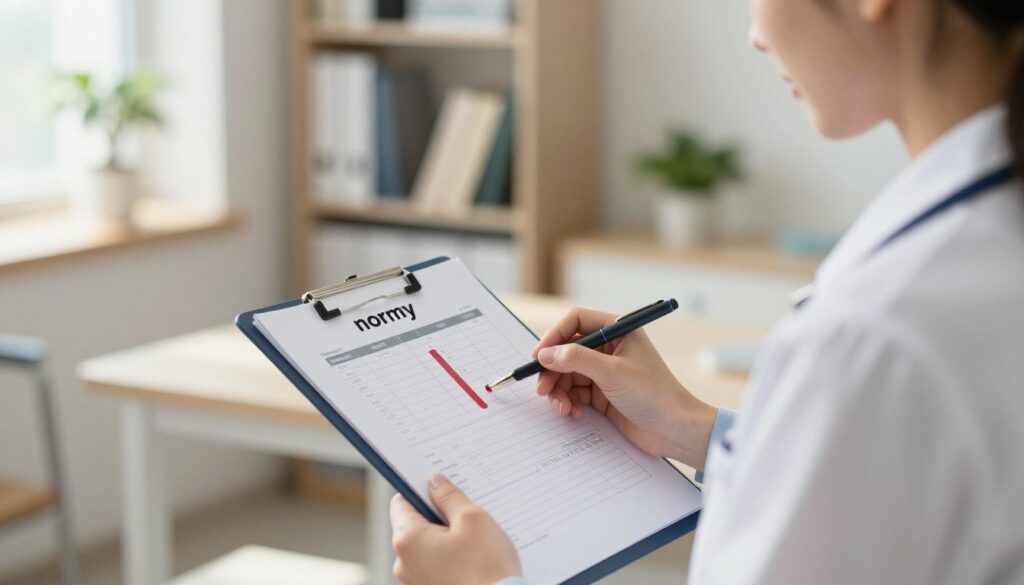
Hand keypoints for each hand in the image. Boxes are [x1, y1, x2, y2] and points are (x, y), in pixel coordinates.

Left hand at [390, 473, 521, 584]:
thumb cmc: (487, 569)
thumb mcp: (472, 519)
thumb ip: (449, 496)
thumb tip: (435, 482)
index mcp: (407, 540)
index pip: (401, 502)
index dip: (421, 490)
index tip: (441, 486)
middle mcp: (404, 563)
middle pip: (414, 523)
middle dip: (439, 514)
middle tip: (466, 513)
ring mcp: (416, 580)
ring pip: (428, 544)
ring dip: (447, 536)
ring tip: (475, 538)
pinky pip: (436, 563)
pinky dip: (451, 555)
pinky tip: (474, 556)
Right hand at [534, 307, 717, 468]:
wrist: (675, 430)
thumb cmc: (654, 395)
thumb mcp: (612, 373)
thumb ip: (576, 359)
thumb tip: (545, 354)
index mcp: (617, 330)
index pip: (575, 321)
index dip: (554, 336)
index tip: (538, 356)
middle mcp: (610, 347)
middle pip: (566, 350)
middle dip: (552, 370)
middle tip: (542, 389)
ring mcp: (605, 371)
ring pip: (567, 373)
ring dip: (559, 390)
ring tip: (562, 408)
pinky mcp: (602, 393)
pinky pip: (574, 392)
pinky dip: (568, 402)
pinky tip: (573, 413)